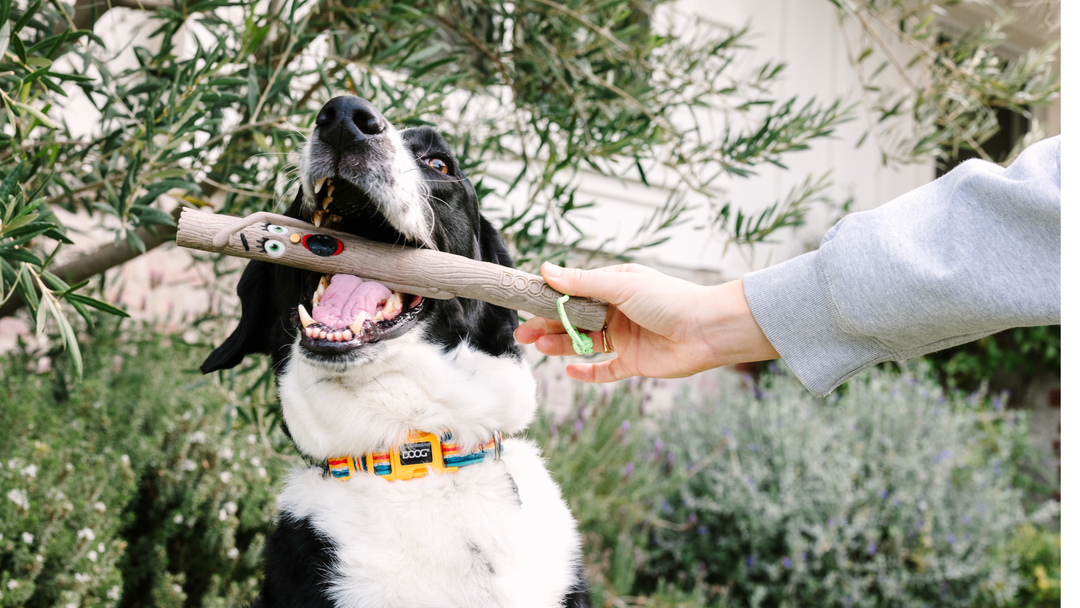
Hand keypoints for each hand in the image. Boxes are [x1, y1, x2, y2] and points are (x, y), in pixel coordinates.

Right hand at [514, 262, 778, 382]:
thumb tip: (546, 270)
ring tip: (539, 347)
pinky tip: (569, 370)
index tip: (524, 303)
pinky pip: (604, 370)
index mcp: (614, 288)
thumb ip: (582, 282)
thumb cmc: (669, 299)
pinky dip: (587, 372)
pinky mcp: (633, 363)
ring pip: (584, 343)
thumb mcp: (621, 284)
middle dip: (548, 326)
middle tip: (522, 332)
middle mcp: (616, 312)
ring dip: (561, 345)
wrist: (708, 330)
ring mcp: (624, 338)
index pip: (573, 293)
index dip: (549, 300)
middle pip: (573, 321)